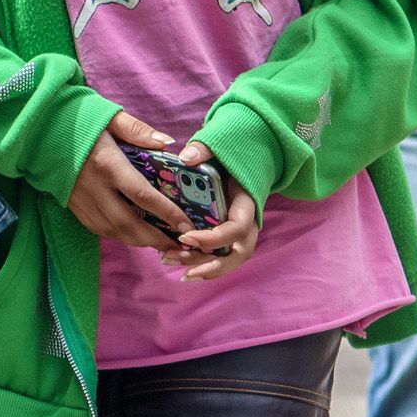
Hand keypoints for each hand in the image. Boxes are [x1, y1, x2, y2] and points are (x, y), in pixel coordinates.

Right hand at [68, 113, 187, 253]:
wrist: (38, 129)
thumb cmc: (78, 119)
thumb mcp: (110, 117)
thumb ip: (138, 131)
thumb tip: (167, 143)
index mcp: (108, 165)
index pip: (142, 196)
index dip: (167, 213)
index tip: (186, 225)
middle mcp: (94, 188)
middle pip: (129, 224)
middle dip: (155, 238)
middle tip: (177, 245)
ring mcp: (81, 200)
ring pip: (113, 231)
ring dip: (138, 242)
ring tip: (160, 243)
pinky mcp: (72, 206)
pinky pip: (99, 228)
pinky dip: (119, 236)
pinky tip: (133, 235)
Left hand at [168, 140, 261, 281]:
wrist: (243, 158)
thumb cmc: (230, 155)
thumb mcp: (220, 147)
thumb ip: (205, 150)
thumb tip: (186, 157)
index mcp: (247, 203)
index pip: (237, 228)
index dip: (214, 238)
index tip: (185, 237)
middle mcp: (248, 222)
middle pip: (237, 253)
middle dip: (211, 265)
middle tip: (182, 269)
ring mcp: (239, 232)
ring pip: (227, 259)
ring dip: (200, 267)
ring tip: (168, 261)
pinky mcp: (226, 235)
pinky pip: (217, 255)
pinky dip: (198, 263)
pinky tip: (173, 260)